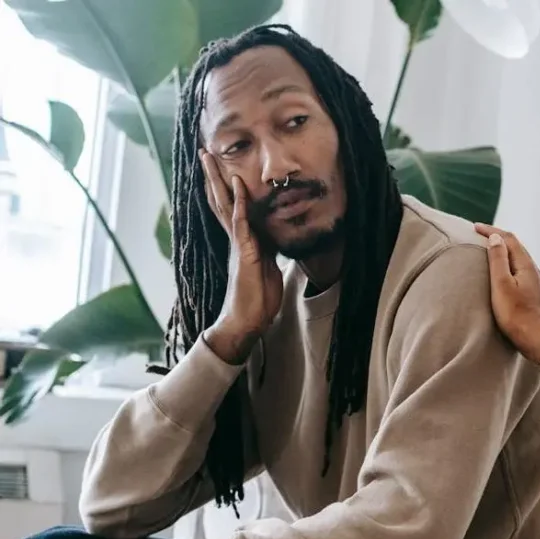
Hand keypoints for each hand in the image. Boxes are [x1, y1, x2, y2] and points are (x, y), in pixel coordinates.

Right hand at [201, 150, 283, 363]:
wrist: (248, 321)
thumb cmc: (257, 298)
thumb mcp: (267, 267)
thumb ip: (266, 250)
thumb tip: (271, 239)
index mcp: (243, 241)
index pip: (231, 207)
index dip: (225, 187)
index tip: (219, 165)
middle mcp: (236, 239)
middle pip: (221, 201)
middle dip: (213, 176)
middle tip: (204, 152)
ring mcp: (239, 245)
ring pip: (225, 207)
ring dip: (219, 183)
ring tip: (211, 161)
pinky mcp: (245, 255)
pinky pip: (242, 226)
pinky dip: (240, 206)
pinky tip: (237, 189)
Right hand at [474, 223, 539, 358]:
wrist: (537, 339)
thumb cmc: (516, 315)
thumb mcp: (501, 284)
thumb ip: (498, 259)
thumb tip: (495, 238)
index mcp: (525, 265)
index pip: (508, 239)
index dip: (491, 231)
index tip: (475, 227)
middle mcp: (535, 271)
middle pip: (516, 248)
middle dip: (498, 239)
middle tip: (481, 236)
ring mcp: (538, 284)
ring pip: (520, 261)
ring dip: (505, 254)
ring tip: (491, 254)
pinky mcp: (537, 296)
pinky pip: (523, 274)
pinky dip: (511, 268)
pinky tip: (506, 277)